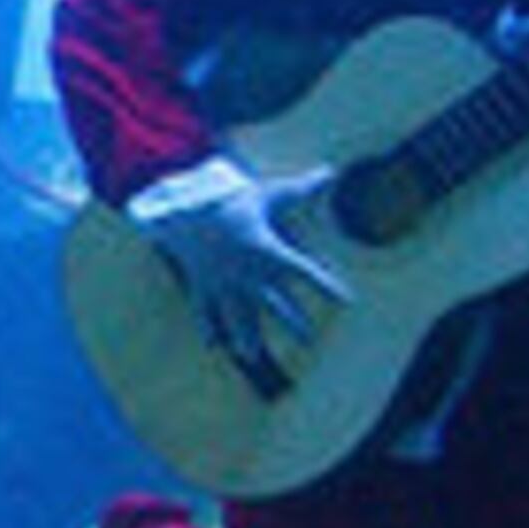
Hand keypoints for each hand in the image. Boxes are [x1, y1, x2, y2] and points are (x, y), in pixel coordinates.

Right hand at [135, 156, 348, 381]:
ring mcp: (223, 283)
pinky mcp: (201, 283)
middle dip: (294, 323)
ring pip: (238, 316)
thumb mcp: (265, 192)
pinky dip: (207, 326)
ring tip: (252, 356)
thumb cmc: (227, 199)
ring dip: (246, 336)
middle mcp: (248, 274)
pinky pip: (204, 310)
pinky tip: (211, 344)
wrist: (181, 208)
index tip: (347, 301)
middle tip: (309, 340)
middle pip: (276, 304)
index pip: (306, 272)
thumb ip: (300, 188)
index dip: (327, 287)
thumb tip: (331, 172)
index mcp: (267, 251)